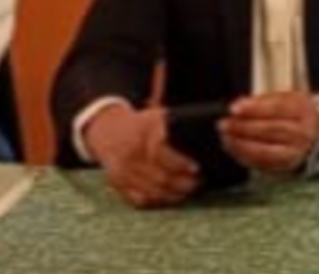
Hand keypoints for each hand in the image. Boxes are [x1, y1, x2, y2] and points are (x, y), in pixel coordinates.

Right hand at [85, 104, 199, 208]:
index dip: (180, 163)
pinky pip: (139, 198)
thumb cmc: (143, 124)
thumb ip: (177, 125)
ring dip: (172, 196)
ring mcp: (123, 169)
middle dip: (182, 184)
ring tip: (187, 193)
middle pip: (160, 177)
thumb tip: (210, 132)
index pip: (161, 153)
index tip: (196, 169)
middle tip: (198, 184)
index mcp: (144, 134)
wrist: (109, 130)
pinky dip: (156, 201)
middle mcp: (132, 153)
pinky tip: (169, 197)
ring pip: (151, 191)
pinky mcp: (118, 182)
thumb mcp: (158, 117)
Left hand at [220, 92, 318, 174]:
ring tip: (225, 137)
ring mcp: (296, 152)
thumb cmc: (293, 113)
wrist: (316, 133)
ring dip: (241, 144)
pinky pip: (262, 164)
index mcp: (303, 110)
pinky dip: (244, 156)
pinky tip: (233, 148)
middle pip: (271, 130)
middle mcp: (303, 132)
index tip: (233, 108)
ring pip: (265, 150)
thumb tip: (237, 107)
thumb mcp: (286, 99)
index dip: (254, 108)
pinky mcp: (287, 166)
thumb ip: (264, 102)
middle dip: (243, 127)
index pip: (278, 107)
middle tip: (223, 124)